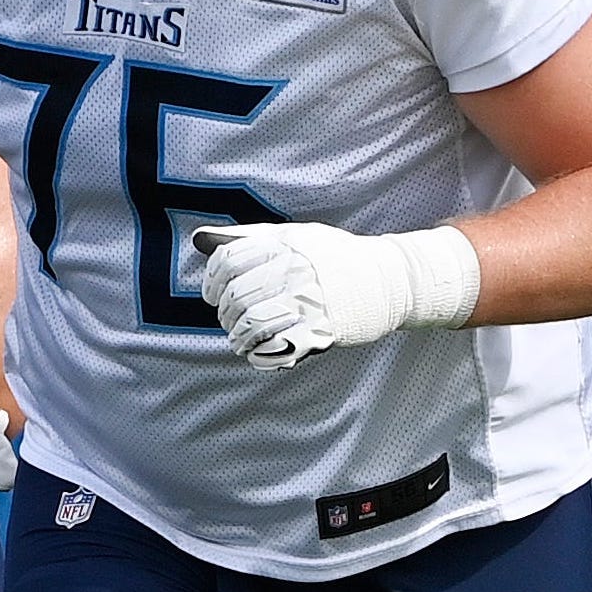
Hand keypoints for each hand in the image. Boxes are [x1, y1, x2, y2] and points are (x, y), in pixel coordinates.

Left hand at [190, 222, 480, 369]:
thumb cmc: (335, 257)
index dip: (213, 282)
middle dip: (226, 313)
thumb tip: (200, 239)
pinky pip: (275, 348)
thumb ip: (247, 238)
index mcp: (286, 245)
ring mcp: (309, 301)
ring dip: (239, 336)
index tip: (214, 295)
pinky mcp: (322, 330)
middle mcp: (295, 271)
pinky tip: (259, 351)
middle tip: (231, 319)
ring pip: (251, 323)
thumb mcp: (294, 236)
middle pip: (237, 296)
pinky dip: (259, 354)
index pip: (229, 262)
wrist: (391, 279)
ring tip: (241, 339)